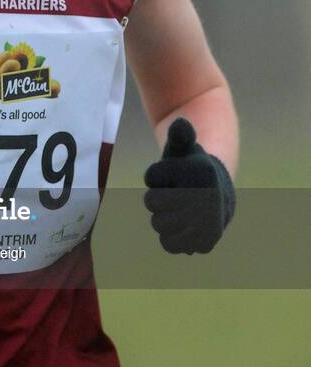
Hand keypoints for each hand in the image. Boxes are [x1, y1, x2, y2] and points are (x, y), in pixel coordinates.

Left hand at [143, 118, 234, 254]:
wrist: (216, 194)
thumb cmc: (190, 167)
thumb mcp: (184, 148)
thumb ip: (180, 135)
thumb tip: (181, 122)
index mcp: (201, 172)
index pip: (151, 176)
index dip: (157, 175)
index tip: (175, 173)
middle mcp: (208, 199)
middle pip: (151, 202)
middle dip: (157, 197)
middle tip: (174, 193)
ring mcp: (208, 224)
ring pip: (158, 224)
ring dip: (162, 217)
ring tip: (179, 209)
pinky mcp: (204, 244)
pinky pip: (168, 244)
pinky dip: (169, 237)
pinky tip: (181, 227)